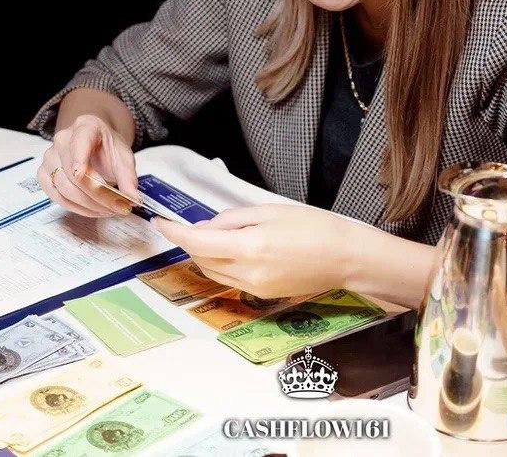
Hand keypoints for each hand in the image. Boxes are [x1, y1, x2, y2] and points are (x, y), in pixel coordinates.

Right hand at [36, 113, 138, 216]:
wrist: (96, 144)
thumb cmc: (107, 147)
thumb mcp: (124, 156)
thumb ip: (128, 176)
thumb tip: (133, 199)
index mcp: (85, 127)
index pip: (80, 142)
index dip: (79, 159)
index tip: (83, 175)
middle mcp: (62, 140)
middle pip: (74, 174)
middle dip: (98, 196)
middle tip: (118, 207)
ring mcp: (49, 157)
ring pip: (64, 189)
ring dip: (88, 206)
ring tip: (109, 210)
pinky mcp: (43, 174)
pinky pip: (57, 197)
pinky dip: (76, 208)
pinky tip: (93, 210)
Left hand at [152, 205, 355, 298]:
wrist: (345, 258)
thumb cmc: (314, 227)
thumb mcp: (270, 211)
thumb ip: (232, 219)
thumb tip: (204, 227)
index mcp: (250, 247)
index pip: (197, 243)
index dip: (174, 233)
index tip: (160, 222)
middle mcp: (248, 274)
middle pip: (201, 260)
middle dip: (192, 242)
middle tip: (201, 222)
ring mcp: (255, 289)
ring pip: (213, 273)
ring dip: (206, 255)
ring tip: (221, 235)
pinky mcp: (263, 296)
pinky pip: (231, 280)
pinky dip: (223, 265)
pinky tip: (237, 250)